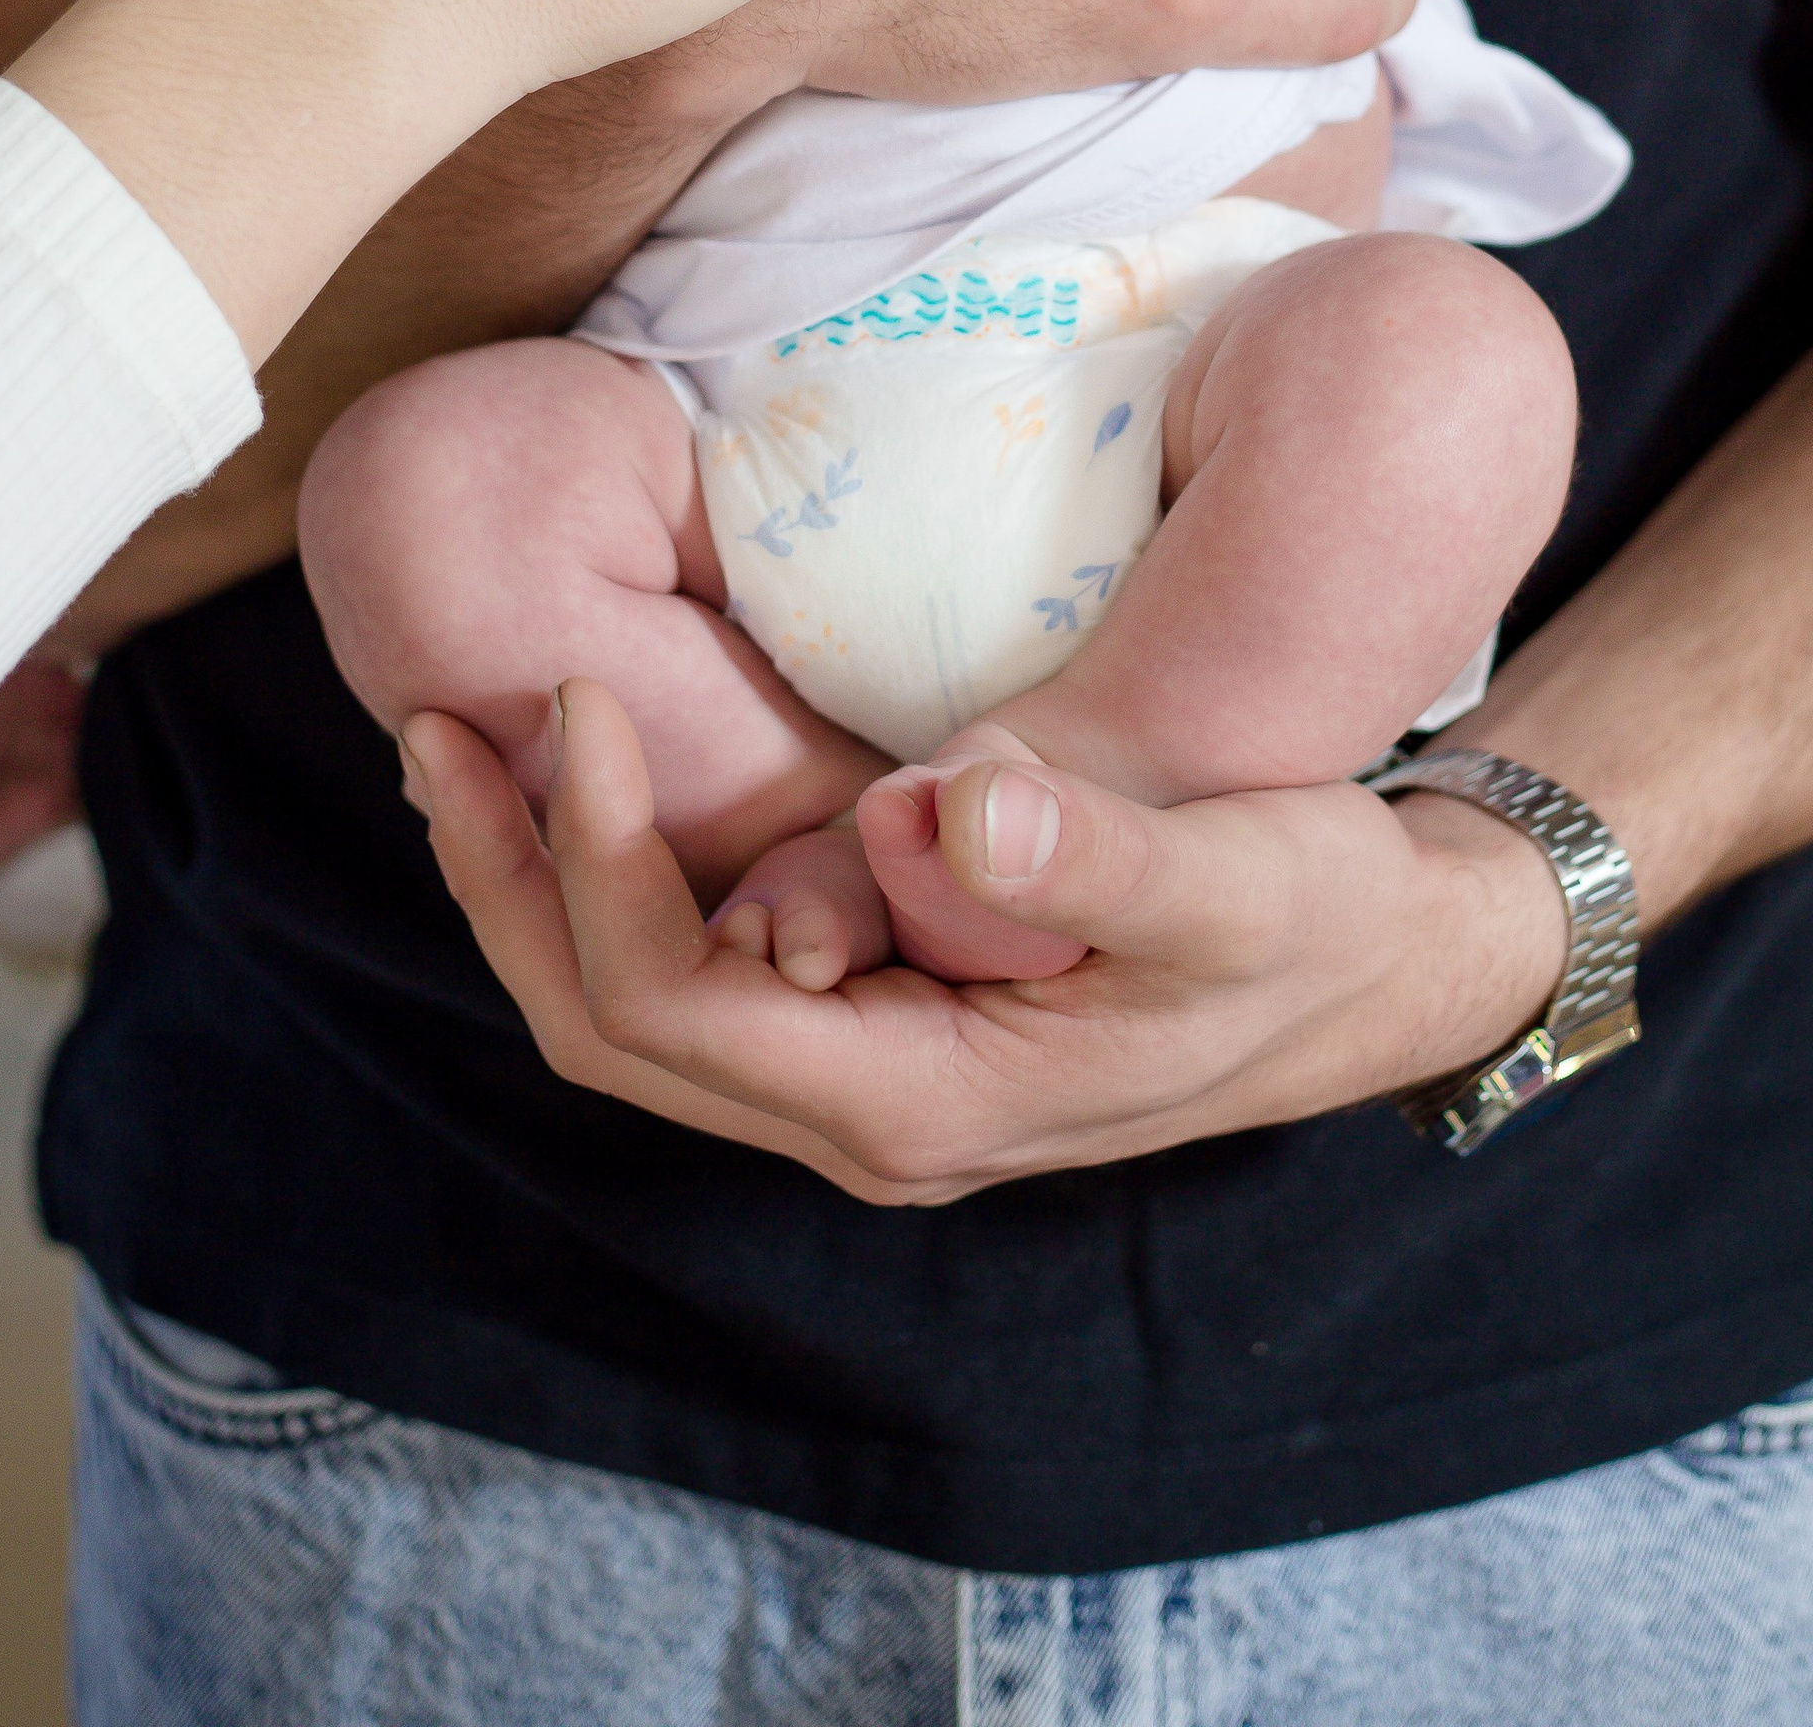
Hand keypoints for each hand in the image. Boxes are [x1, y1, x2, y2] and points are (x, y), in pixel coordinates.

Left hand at [406, 689, 1567, 1199]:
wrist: (1377, 966)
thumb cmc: (1308, 918)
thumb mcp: (1231, 877)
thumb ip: (1098, 856)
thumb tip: (960, 810)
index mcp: (915, 1096)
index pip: (676, 999)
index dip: (593, 857)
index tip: (572, 697)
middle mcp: (863, 1114)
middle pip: (607, 1024)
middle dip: (502, 877)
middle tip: (435, 718)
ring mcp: (862, 1080)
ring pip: (632, 1014)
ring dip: (531, 883)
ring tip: (461, 739)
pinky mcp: (874, 1024)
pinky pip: (693, 980)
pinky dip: (610, 885)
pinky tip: (589, 782)